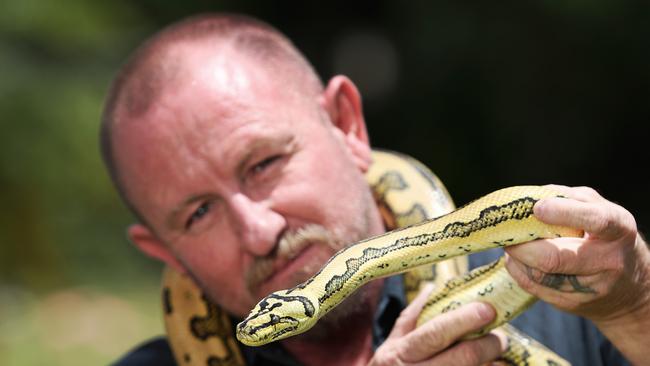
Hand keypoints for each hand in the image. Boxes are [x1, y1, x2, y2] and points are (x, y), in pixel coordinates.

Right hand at [369, 284, 505, 365]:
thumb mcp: (393, 343)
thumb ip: (412, 317)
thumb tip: (433, 288)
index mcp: (401, 352)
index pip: (435, 333)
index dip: (462, 321)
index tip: (486, 309)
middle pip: (461, 358)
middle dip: (487, 345)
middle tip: (501, 337)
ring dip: (489, 363)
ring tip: (496, 353)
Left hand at [504, 185, 649, 321]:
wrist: (628, 286)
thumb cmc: (605, 237)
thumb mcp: (599, 210)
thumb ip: (568, 199)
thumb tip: (530, 199)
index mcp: (617, 230)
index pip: (594, 220)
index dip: (563, 214)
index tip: (538, 208)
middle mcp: (607, 261)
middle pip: (554, 258)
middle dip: (522, 245)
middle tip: (508, 232)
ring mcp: (589, 288)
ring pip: (537, 275)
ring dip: (516, 257)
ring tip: (513, 243)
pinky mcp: (571, 303)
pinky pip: (533, 287)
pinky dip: (518, 270)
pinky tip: (517, 259)